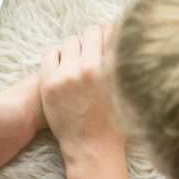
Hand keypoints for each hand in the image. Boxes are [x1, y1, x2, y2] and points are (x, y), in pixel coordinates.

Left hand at [40, 24, 124, 162]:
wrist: (92, 147)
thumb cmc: (115, 121)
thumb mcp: (129, 89)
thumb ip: (126, 63)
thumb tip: (124, 35)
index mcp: (114, 67)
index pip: (112, 31)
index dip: (111, 33)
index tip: (109, 39)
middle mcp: (90, 67)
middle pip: (90, 32)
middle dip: (94, 39)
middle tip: (94, 53)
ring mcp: (67, 74)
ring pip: (70, 41)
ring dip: (76, 48)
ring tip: (79, 62)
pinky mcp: (49, 83)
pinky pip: (51, 54)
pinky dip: (58, 57)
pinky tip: (64, 69)